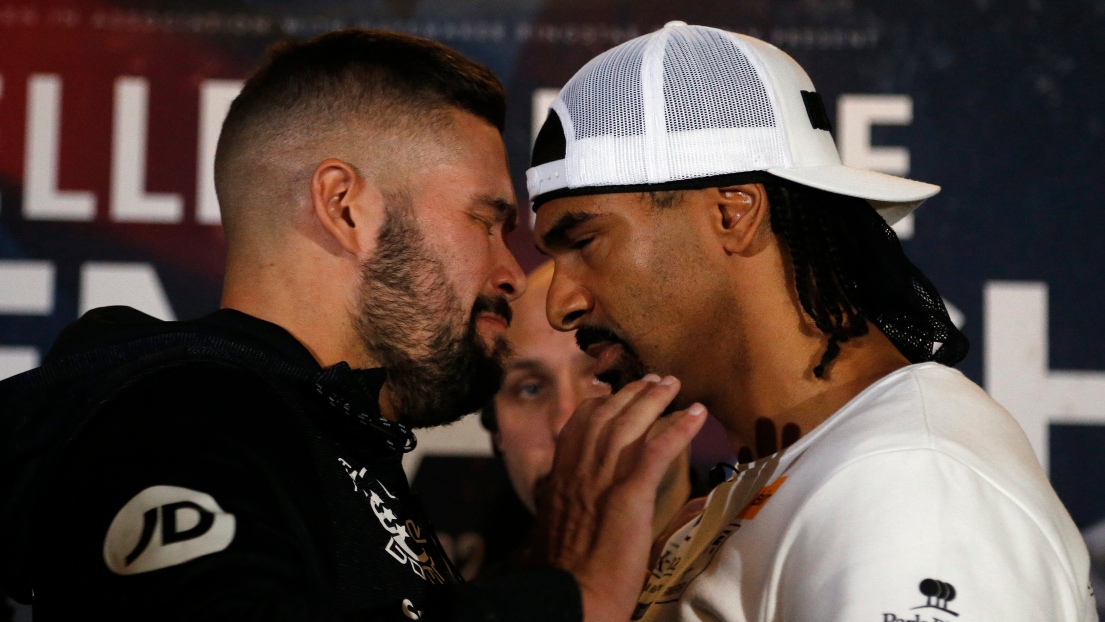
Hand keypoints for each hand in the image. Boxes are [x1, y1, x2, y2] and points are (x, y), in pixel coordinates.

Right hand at [535, 374, 706, 621]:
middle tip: (653, 380)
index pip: (577, 426)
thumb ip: (557, 506)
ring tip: (673, 384)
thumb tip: (554, 504)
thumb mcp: (549, 529)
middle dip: (630, 393)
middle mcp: (578, 468)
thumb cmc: (560, 573)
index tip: (612, 394)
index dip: (598, 405)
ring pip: (630, 423)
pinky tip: (697, 414)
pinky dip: (680, 428)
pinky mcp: (630, 493)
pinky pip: (658, 450)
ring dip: (654, 399)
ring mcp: (603, 478)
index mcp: (559, 476)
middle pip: (606, 415)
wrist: (569, 593)